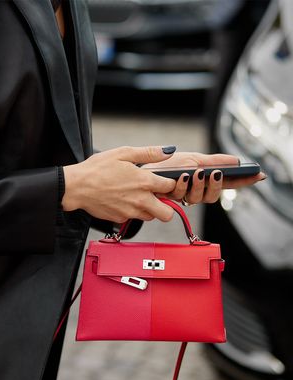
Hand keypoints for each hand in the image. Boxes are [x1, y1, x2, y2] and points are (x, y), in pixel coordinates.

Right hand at [62, 146, 176, 222]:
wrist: (77, 187)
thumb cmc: (97, 169)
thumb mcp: (124, 153)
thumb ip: (149, 153)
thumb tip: (168, 151)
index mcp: (144, 182)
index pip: (170, 187)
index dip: (169, 183)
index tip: (164, 181)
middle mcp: (140, 200)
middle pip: (167, 214)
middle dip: (166, 206)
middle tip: (157, 197)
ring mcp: (131, 212)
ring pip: (150, 217)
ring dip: (148, 209)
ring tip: (137, 196)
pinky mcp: (120, 219)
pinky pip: (133, 218)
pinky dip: (131, 211)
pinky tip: (121, 200)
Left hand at [142, 152, 266, 203]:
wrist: (144, 168)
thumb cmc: (168, 163)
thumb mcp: (194, 158)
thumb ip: (214, 161)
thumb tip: (236, 161)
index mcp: (205, 180)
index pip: (228, 183)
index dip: (243, 182)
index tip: (258, 176)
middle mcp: (196, 191)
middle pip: (213, 196)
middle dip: (215, 185)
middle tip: (214, 174)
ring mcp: (183, 196)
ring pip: (197, 198)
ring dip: (198, 185)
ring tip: (196, 173)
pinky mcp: (169, 198)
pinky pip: (180, 196)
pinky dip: (182, 184)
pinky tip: (182, 176)